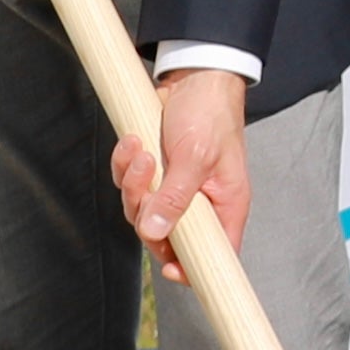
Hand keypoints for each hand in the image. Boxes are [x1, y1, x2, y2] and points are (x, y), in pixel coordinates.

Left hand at [117, 66, 250, 258]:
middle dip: (146, 210)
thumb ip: (176, 197)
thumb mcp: (197, 156)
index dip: (193, 268)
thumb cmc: (210, 115)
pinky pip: (128, 185)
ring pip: (141, 210)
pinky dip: (124, 166)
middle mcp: (200, 202)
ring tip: (140, 152)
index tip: (170, 270)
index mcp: (225, 205)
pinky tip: (132, 142)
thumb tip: (154, 231)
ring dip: (133, 182)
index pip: (215, 253)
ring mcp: (174, 188)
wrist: (194, 79)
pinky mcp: (154, 172)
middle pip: (165, 235)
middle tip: (148, 179)